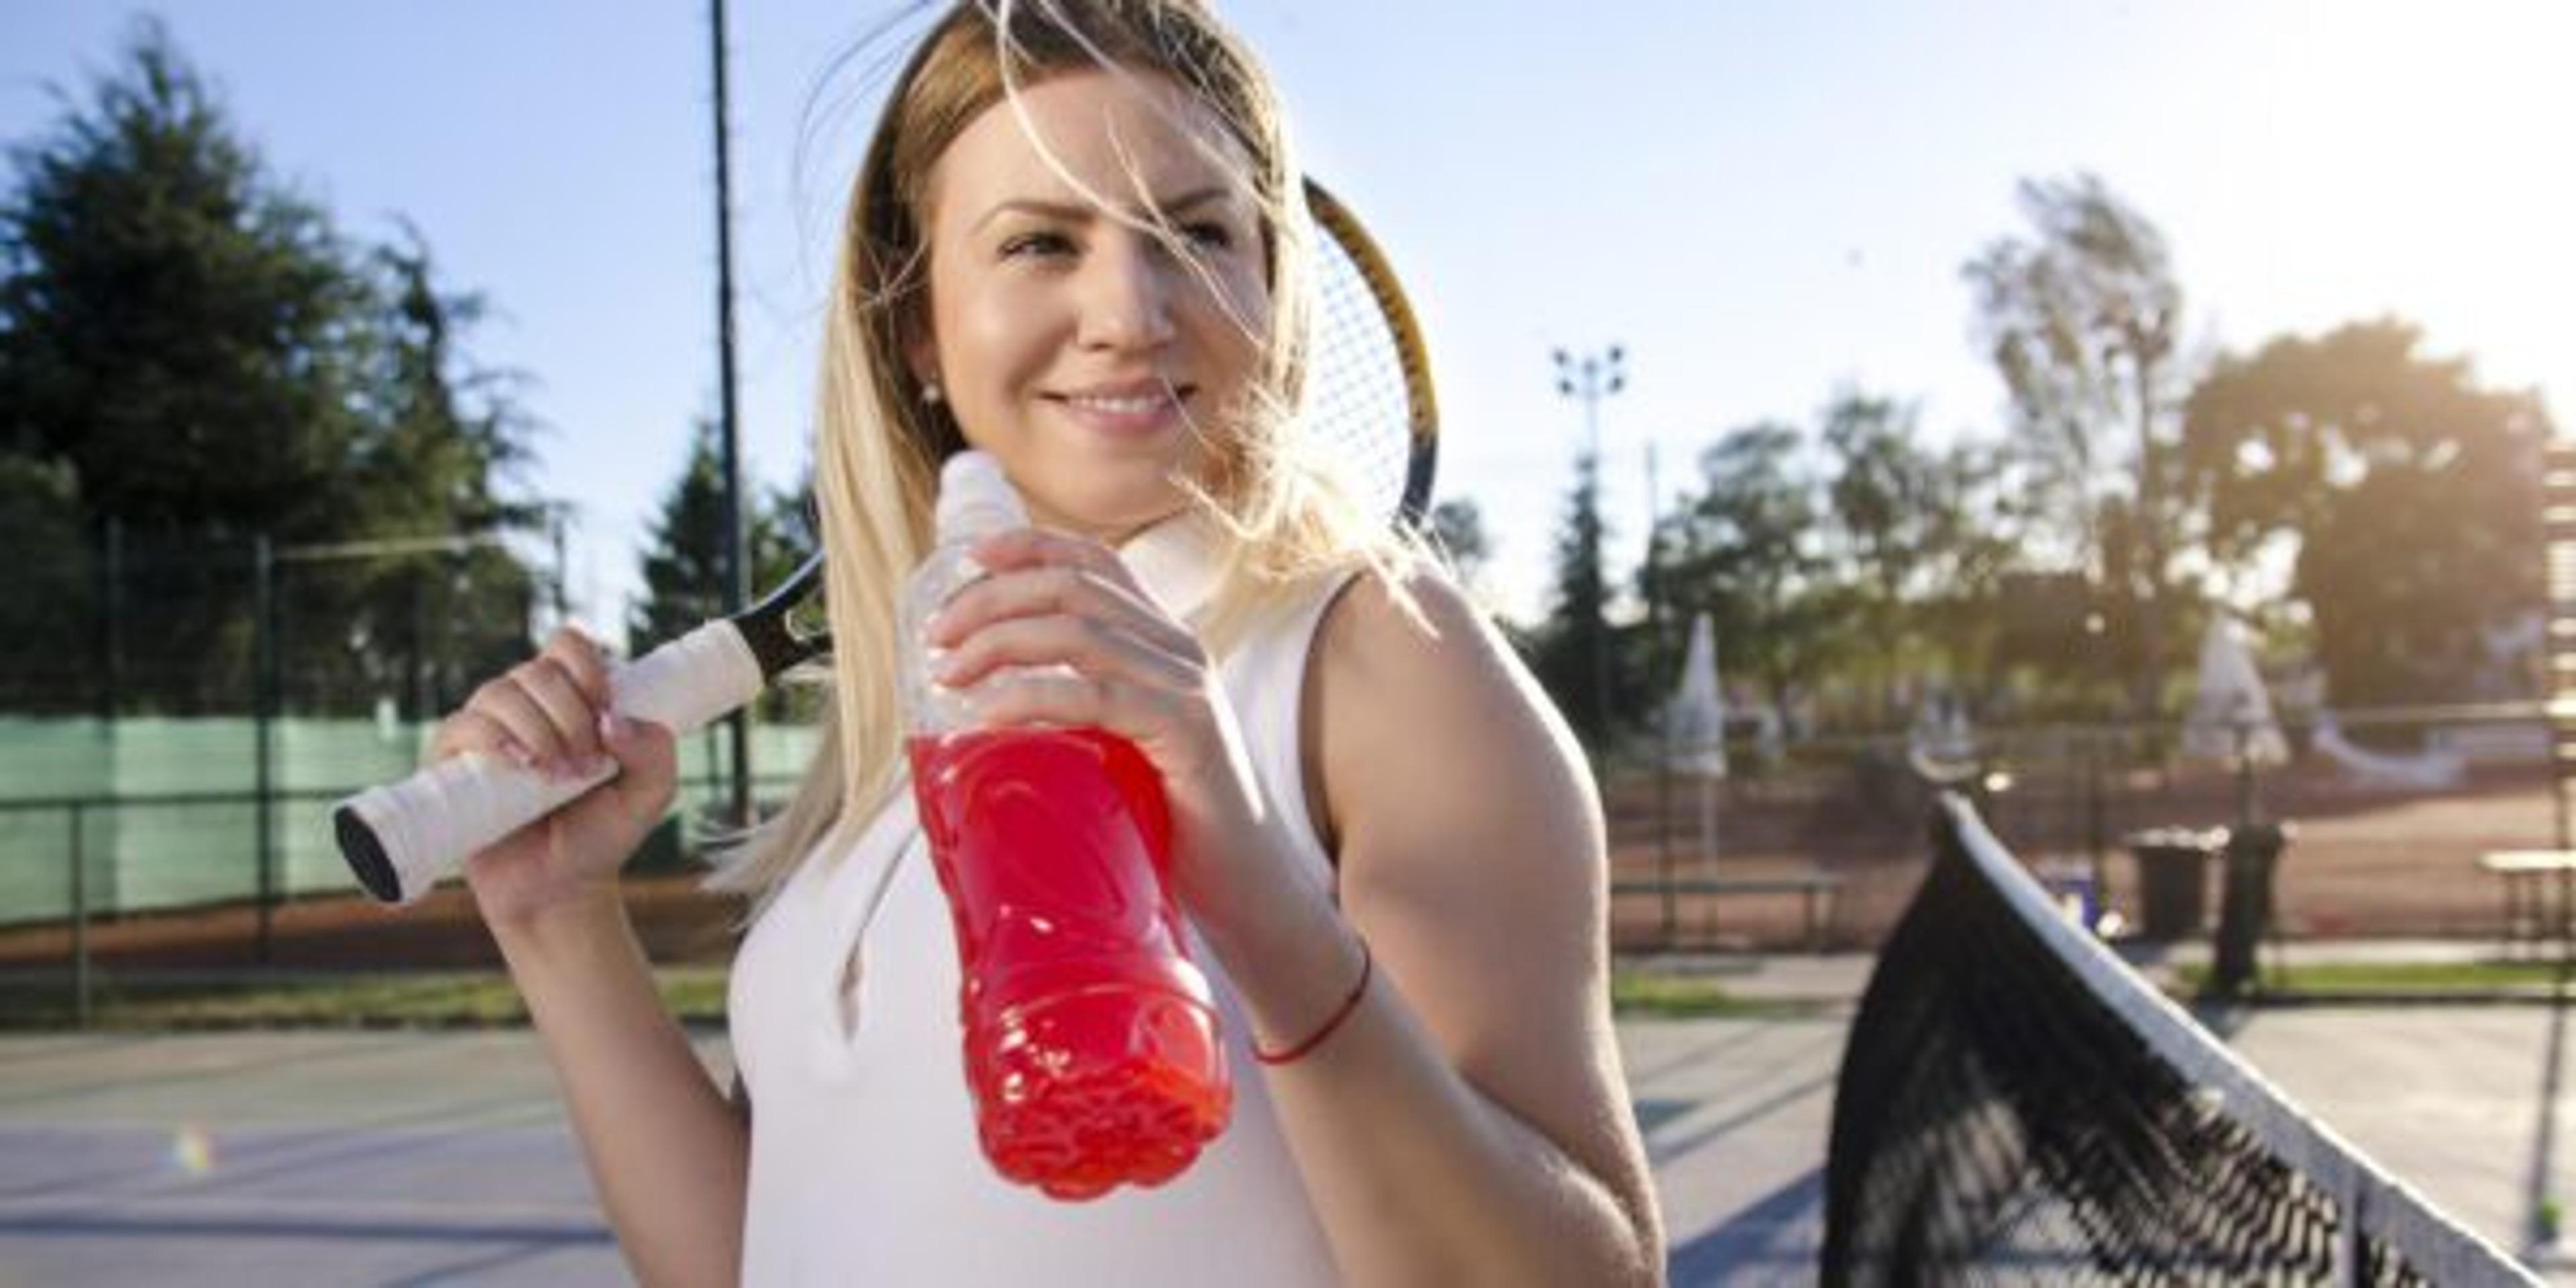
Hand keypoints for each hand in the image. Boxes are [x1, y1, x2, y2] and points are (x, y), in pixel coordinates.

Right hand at [425, 625, 676, 931]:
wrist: (560, 889)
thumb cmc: (601, 835)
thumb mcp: (650, 793)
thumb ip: (656, 751)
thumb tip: (613, 720)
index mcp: (570, 700)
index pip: (568, 646)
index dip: (588, 668)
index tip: (607, 713)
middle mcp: (525, 706)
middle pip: (538, 671)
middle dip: (570, 715)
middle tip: (587, 766)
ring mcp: (487, 731)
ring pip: (500, 692)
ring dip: (537, 730)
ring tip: (557, 777)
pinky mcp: (453, 762)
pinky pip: (461, 726)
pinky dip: (492, 738)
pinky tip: (518, 765)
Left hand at [923, 528, 1290, 939]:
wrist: (1248, 885)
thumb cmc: (1172, 822)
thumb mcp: (1118, 747)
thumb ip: (1075, 714)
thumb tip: (980, 709)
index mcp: (1162, 644)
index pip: (1096, 565)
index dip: (1030, 547)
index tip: (969, 557)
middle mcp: (1178, 651)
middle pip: (1074, 587)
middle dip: (993, 598)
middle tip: (937, 636)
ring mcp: (1185, 688)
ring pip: (1079, 632)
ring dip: (999, 642)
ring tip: (949, 675)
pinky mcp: (1186, 733)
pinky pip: (1096, 696)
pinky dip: (1032, 697)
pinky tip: (989, 715)